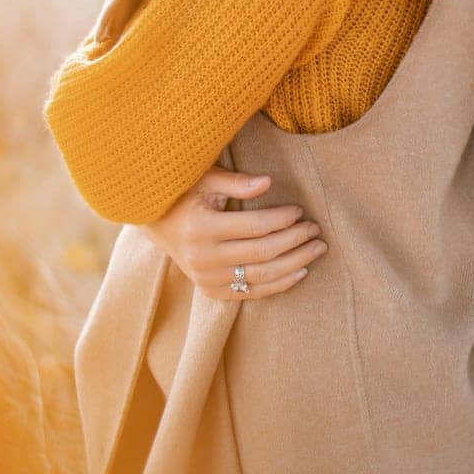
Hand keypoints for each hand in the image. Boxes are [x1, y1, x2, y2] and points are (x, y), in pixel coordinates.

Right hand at [139, 166, 327, 301]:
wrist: (157, 224)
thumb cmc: (185, 194)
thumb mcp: (206, 180)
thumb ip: (236, 182)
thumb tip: (269, 182)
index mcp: (201, 227)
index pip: (254, 226)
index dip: (282, 219)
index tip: (300, 211)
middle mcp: (202, 258)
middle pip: (262, 252)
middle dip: (295, 241)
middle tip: (316, 230)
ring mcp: (206, 279)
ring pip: (261, 276)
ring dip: (295, 263)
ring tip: (316, 250)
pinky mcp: (211, 291)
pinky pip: (252, 293)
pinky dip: (279, 284)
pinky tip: (300, 271)